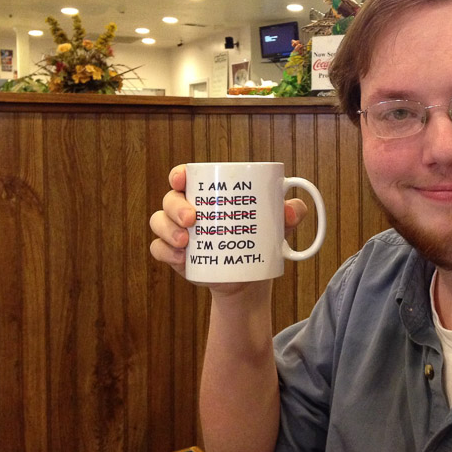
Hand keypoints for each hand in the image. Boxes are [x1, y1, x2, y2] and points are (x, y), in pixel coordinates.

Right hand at [149, 164, 307, 288]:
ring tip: (186, 242)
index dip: (179, 174)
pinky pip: (158, 249)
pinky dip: (165, 251)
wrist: (251, 278)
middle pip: (170, 198)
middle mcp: (189, 209)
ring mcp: (179, 232)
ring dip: (167, 229)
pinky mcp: (175, 256)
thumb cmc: (261, 240)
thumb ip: (292, 213)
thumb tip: (292, 210)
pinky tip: (181, 258)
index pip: (187, 177)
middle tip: (192, 219)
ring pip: (159, 222)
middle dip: (176, 206)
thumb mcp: (279, 226)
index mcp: (210, 195)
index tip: (183, 178)